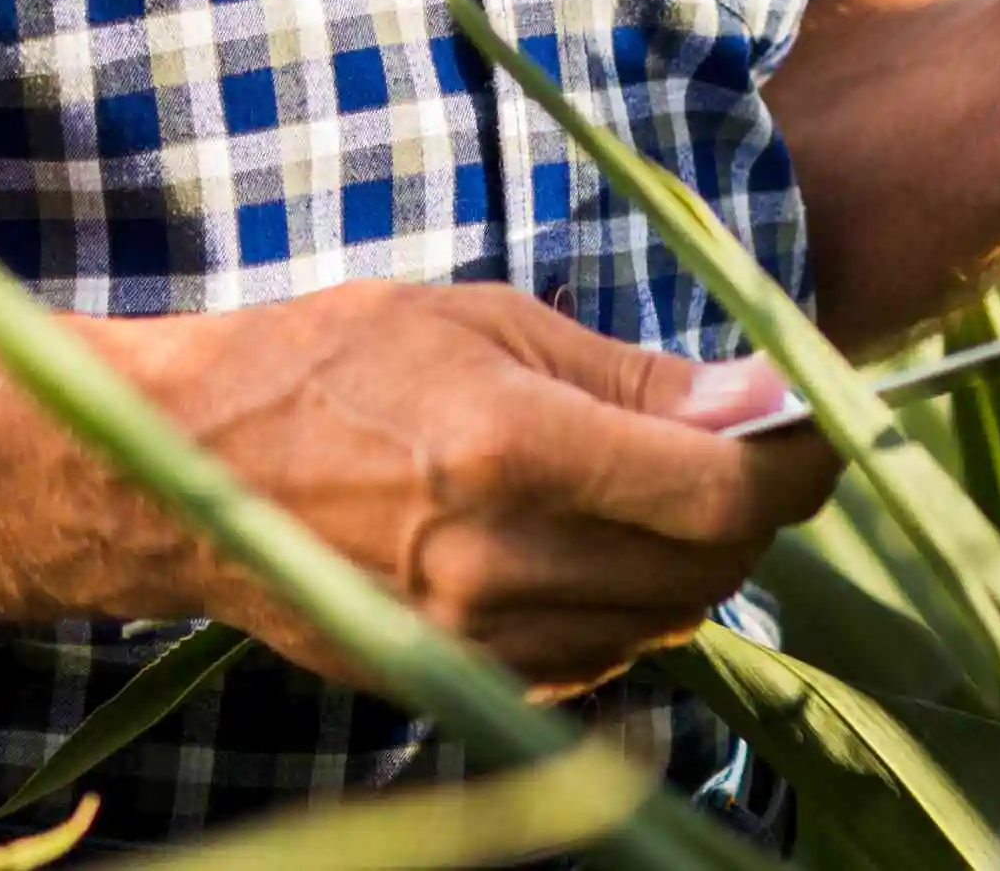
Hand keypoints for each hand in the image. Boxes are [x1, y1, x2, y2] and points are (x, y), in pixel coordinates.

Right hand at [89, 278, 838, 694]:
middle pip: (709, 566)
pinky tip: (582, 544)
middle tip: (730, 440)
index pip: (719, 489)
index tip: (812, 420)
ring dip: (688, 557)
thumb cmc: (329, 362)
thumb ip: (627, 375)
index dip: (794, 458)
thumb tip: (759, 397)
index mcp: (508, 446)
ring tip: (643, 484)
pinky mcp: (461, 680)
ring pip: (666, 622)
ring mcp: (479, 637)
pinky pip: (601, 659)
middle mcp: (502, 559)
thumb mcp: (480, 320)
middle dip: (747, 503)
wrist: (187, 467)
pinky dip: (624, 605)